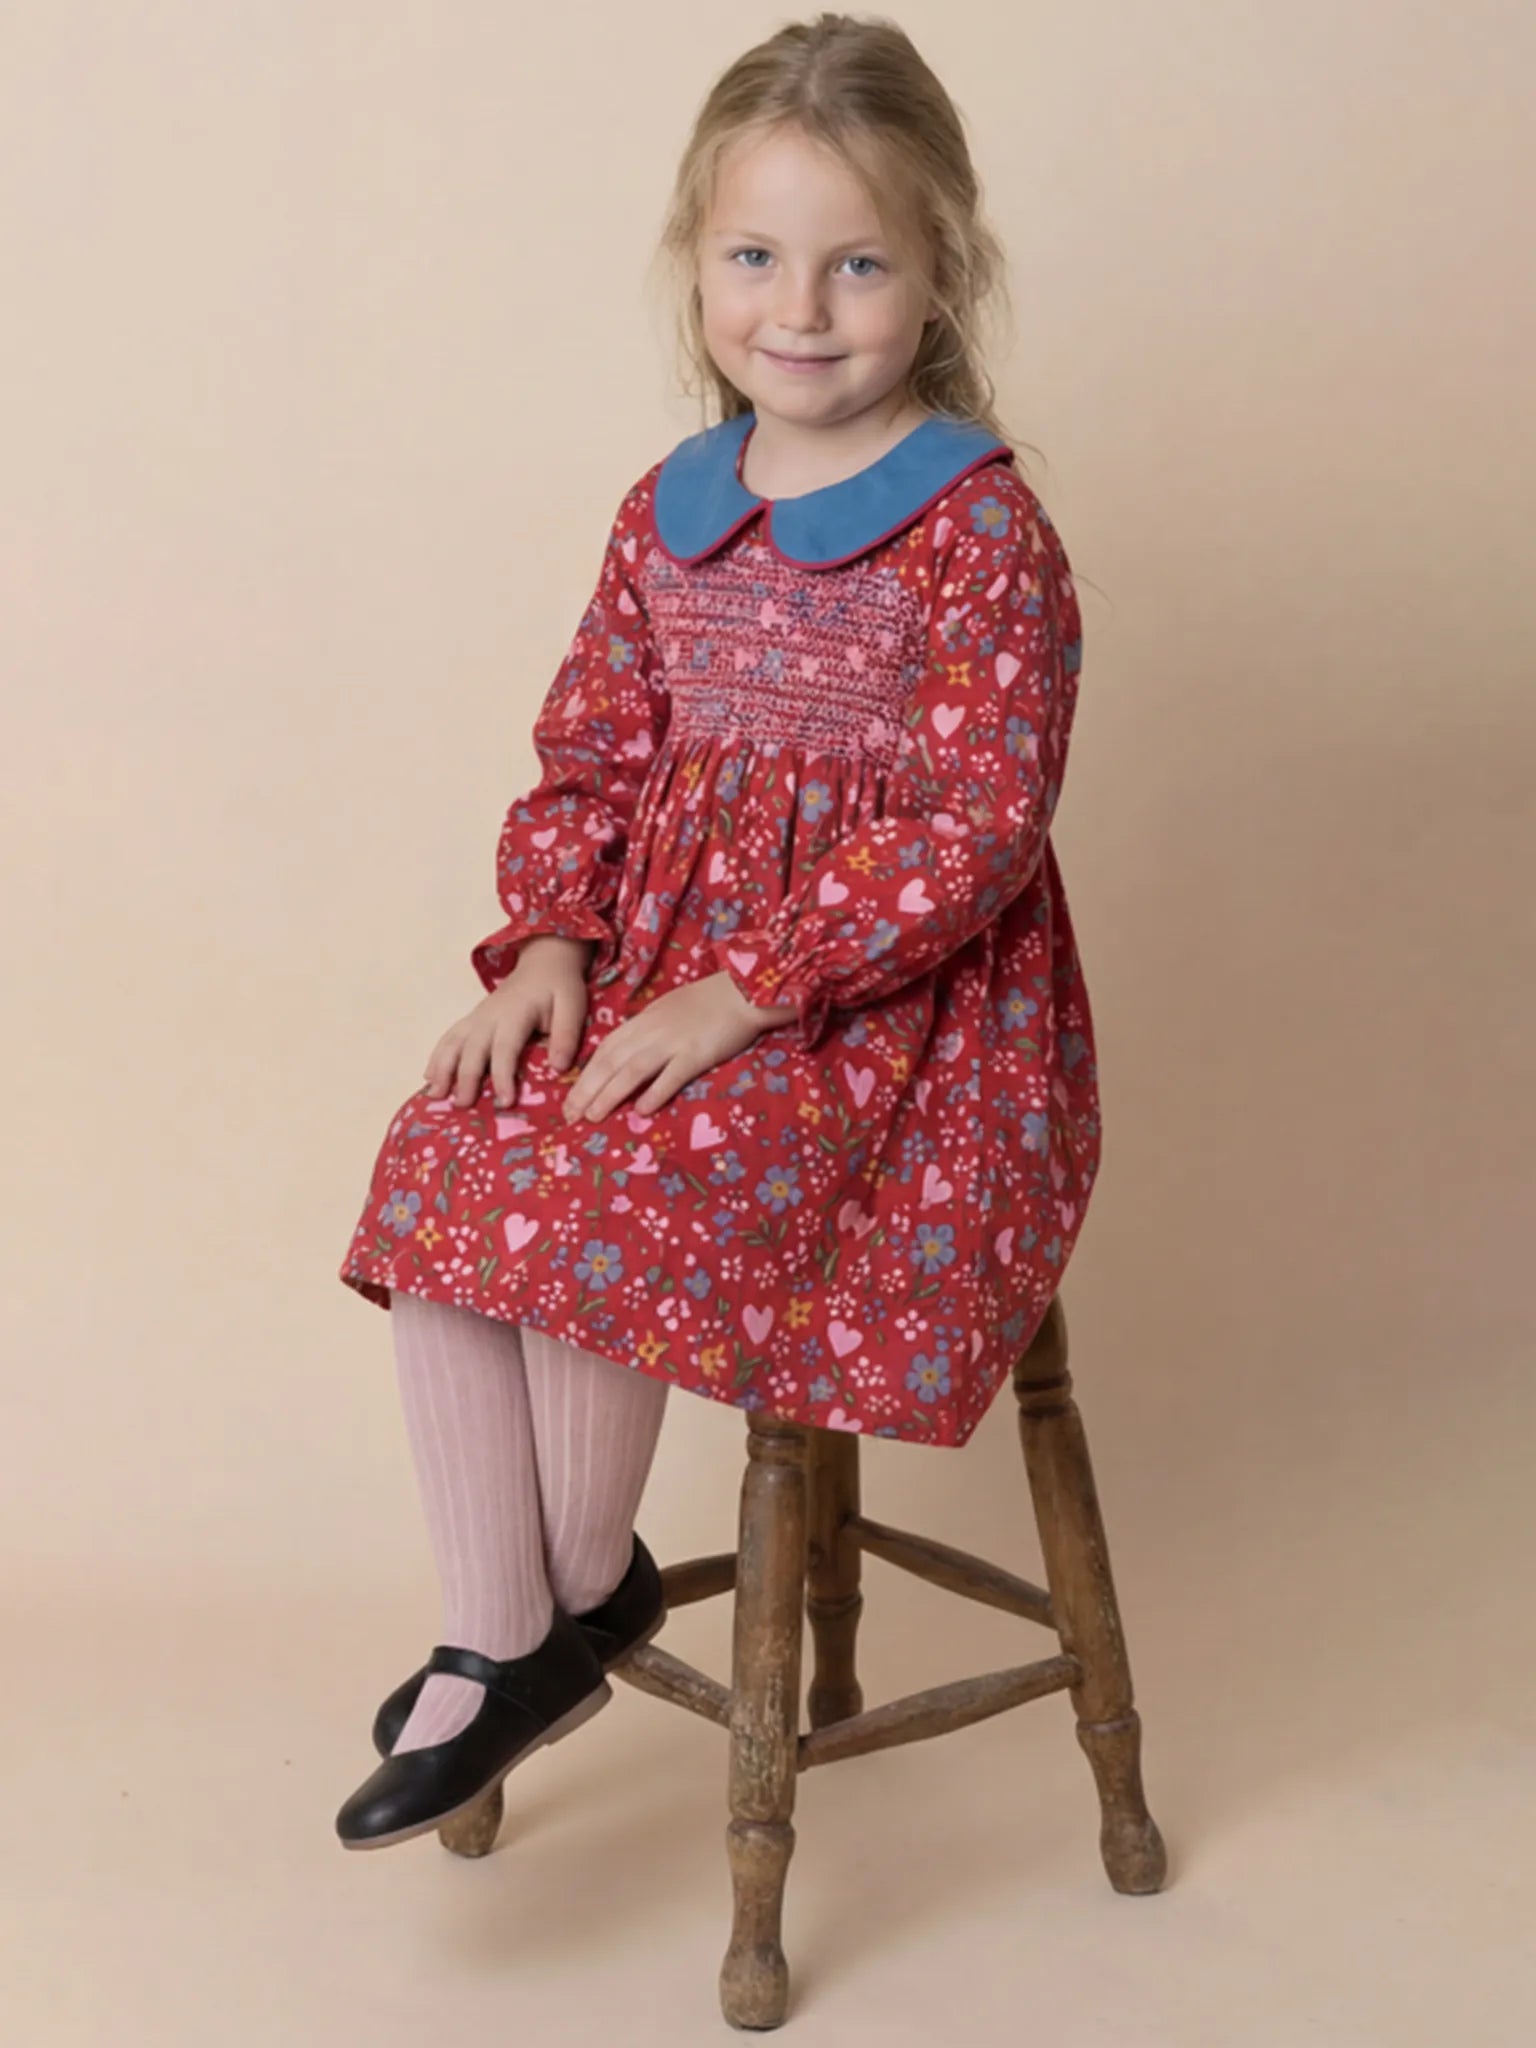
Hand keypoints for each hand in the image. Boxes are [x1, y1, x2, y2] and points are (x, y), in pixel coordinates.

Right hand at [424, 935, 593, 1108]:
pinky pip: (449, 1038)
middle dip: (465, 1077)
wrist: (544, 961)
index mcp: (515, 1014)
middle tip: (462, 1105)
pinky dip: (437, 1057)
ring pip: (453, 1042)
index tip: (505, 1101)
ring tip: (435, 1095)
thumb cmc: (560, 987)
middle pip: (472, 1048)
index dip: (503, 1076)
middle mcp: (489, 1016)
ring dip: (442, 1068)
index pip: (505, 1048)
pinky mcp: (472, 1020)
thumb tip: (558, 1067)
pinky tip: (429, 1078)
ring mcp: (477, 1017)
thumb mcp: (573, 1006)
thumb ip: (566, 1035)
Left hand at [562, 972, 794, 1123]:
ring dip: (609, 1094)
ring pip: (631, 1070)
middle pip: (611, 1062)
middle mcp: (652, 1030)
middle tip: (569, 1115)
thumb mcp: (671, 1009)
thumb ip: (651, 1029)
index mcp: (645, 1019)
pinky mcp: (697, 1053)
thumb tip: (631, 1054)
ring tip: (592, 1116)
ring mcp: (674, 1042)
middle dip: (586, 1089)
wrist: (745, 989)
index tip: (570, 1095)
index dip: (586, 1073)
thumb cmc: (712, 1000)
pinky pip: (671, 1076)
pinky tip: (641, 1111)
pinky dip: (654, 1093)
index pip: (606, 1048)